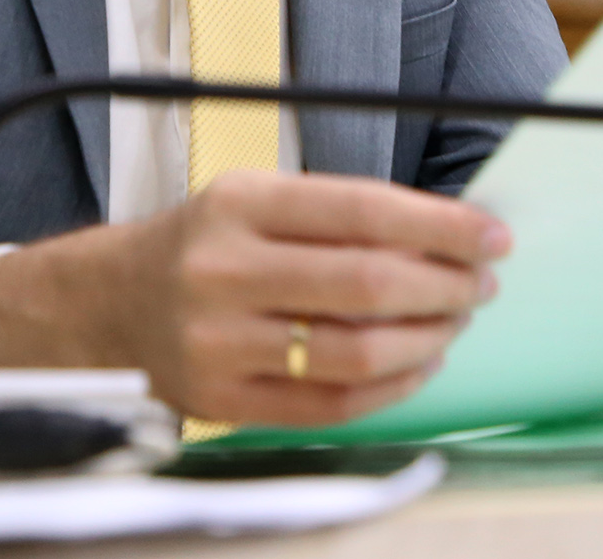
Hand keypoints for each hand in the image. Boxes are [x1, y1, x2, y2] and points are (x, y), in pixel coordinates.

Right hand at [0, 171, 509, 425]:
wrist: (110, 304)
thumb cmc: (205, 244)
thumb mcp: (255, 197)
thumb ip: (337, 212)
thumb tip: (446, 232)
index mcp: (239, 203)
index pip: (362, 210)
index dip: (440, 224)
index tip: (492, 236)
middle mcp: (224, 270)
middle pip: (366, 283)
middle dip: (445, 284)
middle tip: (482, 283)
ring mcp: (220, 341)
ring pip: (355, 350)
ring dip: (427, 338)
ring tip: (454, 321)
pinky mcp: (222, 401)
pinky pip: (330, 404)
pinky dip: (391, 388)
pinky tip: (418, 365)